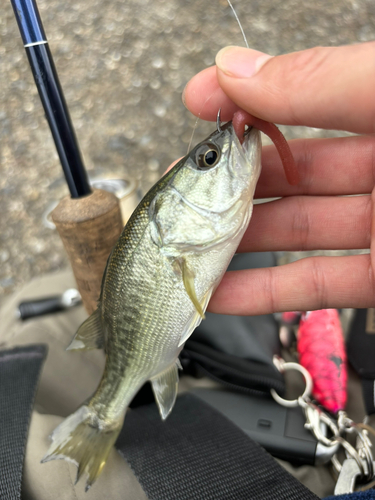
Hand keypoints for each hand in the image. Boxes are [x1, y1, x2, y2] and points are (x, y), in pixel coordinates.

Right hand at [182, 43, 374, 314]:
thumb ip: (322, 84)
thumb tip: (235, 68)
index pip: (304, 99)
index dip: (245, 99)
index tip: (196, 101)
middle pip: (290, 175)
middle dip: (230, 180)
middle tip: (179, 189)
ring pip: (295, 233)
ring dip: (237, 244)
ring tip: (185, 246)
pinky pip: (316, 284)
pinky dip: (266, 292)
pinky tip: (219, 294)